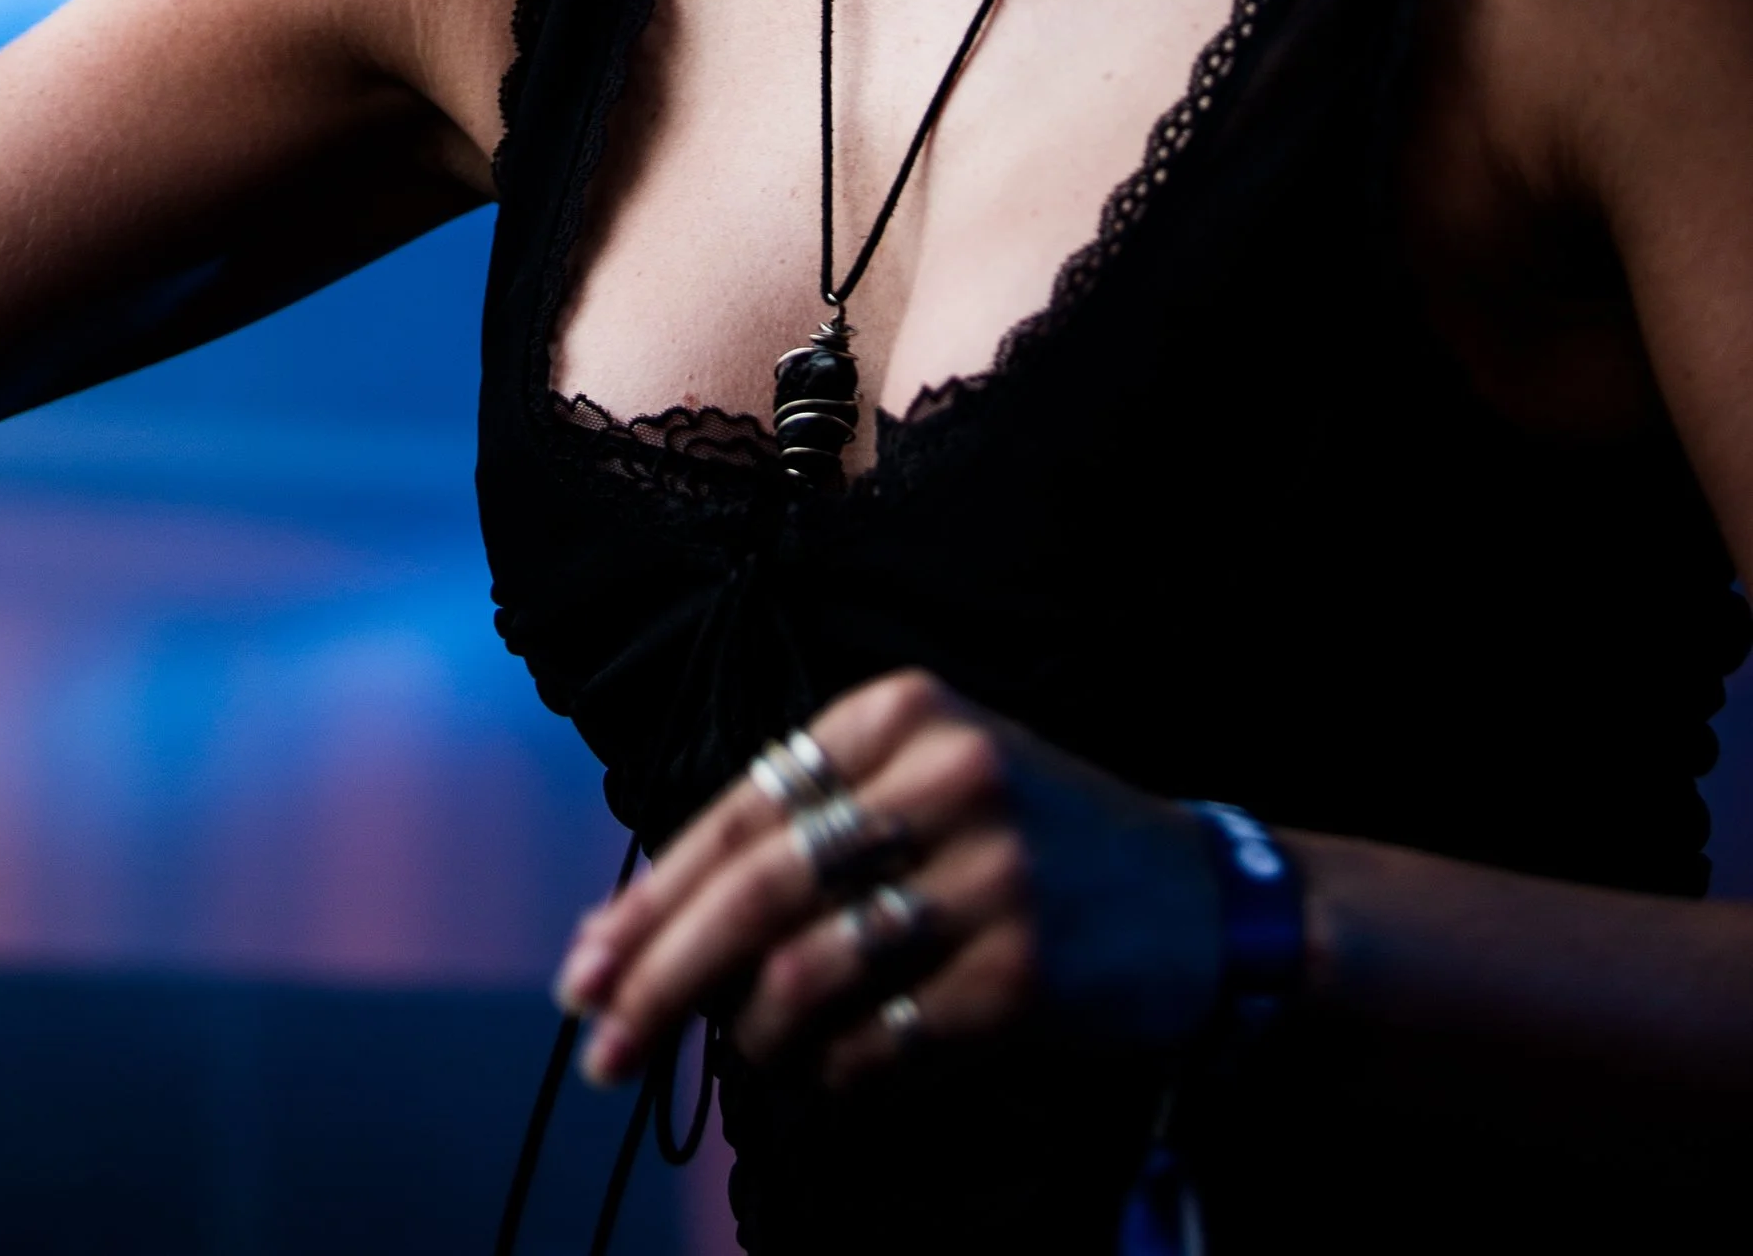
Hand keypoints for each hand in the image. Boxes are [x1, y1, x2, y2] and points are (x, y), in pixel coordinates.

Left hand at [552, 669, 1227, 1091]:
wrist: (1204, 905)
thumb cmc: (1031, 844)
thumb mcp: (928, 784)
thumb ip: (805, 832)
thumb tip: (639, 931)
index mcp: (902, 714)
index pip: (738, 811)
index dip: (649, 900)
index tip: (584, 968)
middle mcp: (944, 779)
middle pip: (755, 893)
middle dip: (660, 979)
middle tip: (601, 1047)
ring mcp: (990, 879)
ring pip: (806, 978)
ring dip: (753, 1038)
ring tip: (751, 1056)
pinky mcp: (1022, 977)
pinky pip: (879, 1044)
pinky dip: (834, 1074)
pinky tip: (834, 1074)